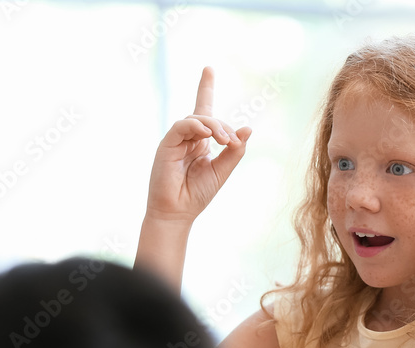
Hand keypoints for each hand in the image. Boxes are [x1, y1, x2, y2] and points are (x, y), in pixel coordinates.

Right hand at [144, 66, 251, 227]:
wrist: (178, 211)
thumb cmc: (198, 194)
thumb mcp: (222, 171)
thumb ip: (234, 151)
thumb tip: (247, 129)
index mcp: (200, 142)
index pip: (204, 110)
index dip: (205, 88)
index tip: (208, 69)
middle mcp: (188, 137)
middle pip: (205, 114)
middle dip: (223, 125)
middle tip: (231, 143)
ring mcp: (176, 139)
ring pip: (196, 119)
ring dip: (214, 126)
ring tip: (224, 142)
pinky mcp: (167, 144)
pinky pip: (182, 126)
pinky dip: (196, 127)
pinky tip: (208, 136)